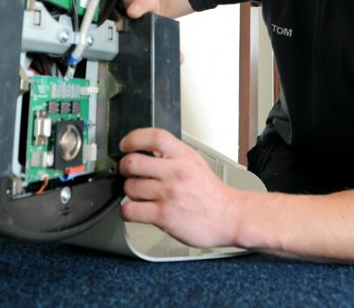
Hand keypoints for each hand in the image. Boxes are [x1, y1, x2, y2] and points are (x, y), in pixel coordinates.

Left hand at [118, 128, 239, 248]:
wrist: (229, 217)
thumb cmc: (211, 193)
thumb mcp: (195, 162)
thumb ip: (172, 154)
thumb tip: (144, 149)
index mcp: (184, 156)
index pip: (154, 136)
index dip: (133, 138)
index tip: (125, 145)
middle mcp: (176, 173)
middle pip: (133, 162)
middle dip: (124, 168)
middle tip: (127, 172)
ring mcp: (169, 194)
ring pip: (129, 187)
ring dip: (129, 192)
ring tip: (139, 195)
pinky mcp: (164, 216)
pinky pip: (130, 211)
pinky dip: (128, 212)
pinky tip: (137, 210)